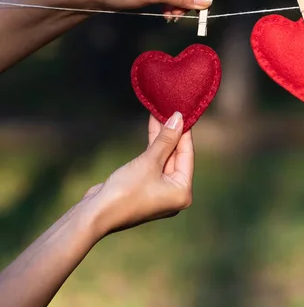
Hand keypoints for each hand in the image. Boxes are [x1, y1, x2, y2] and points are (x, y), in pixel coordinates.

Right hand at [85, 112, 193, 235]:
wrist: (95, 213)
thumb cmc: (126, 190)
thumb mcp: (149, 161)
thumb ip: (165, 139)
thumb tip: (178, 118)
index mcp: (183, 192)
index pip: (187, 155)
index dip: (184, 133)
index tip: (182, 113)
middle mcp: (175, 194)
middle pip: (176, 157)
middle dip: (172, 134)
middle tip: (171, 110)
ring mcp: (160, 192)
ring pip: (164, 159)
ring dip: (161, 139)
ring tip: (160, 114)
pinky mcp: (145, 188)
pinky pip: (153, 164)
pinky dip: (152, 149)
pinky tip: (153, 129)